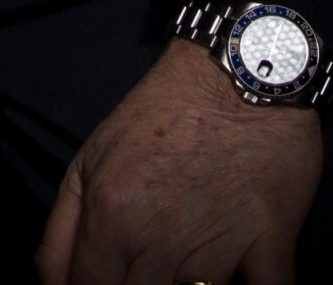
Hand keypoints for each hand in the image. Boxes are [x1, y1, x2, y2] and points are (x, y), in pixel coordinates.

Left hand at [34, 40, 321, 284]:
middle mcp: (159, 242)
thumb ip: (60, 233)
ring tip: (185, 267)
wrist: (238, 69)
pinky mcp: (272, 245)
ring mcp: (218, 249)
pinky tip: (238, 278)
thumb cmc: (162, 114)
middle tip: (147, 270)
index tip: (109, 278)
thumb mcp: (90, 160)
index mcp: (110, 218)